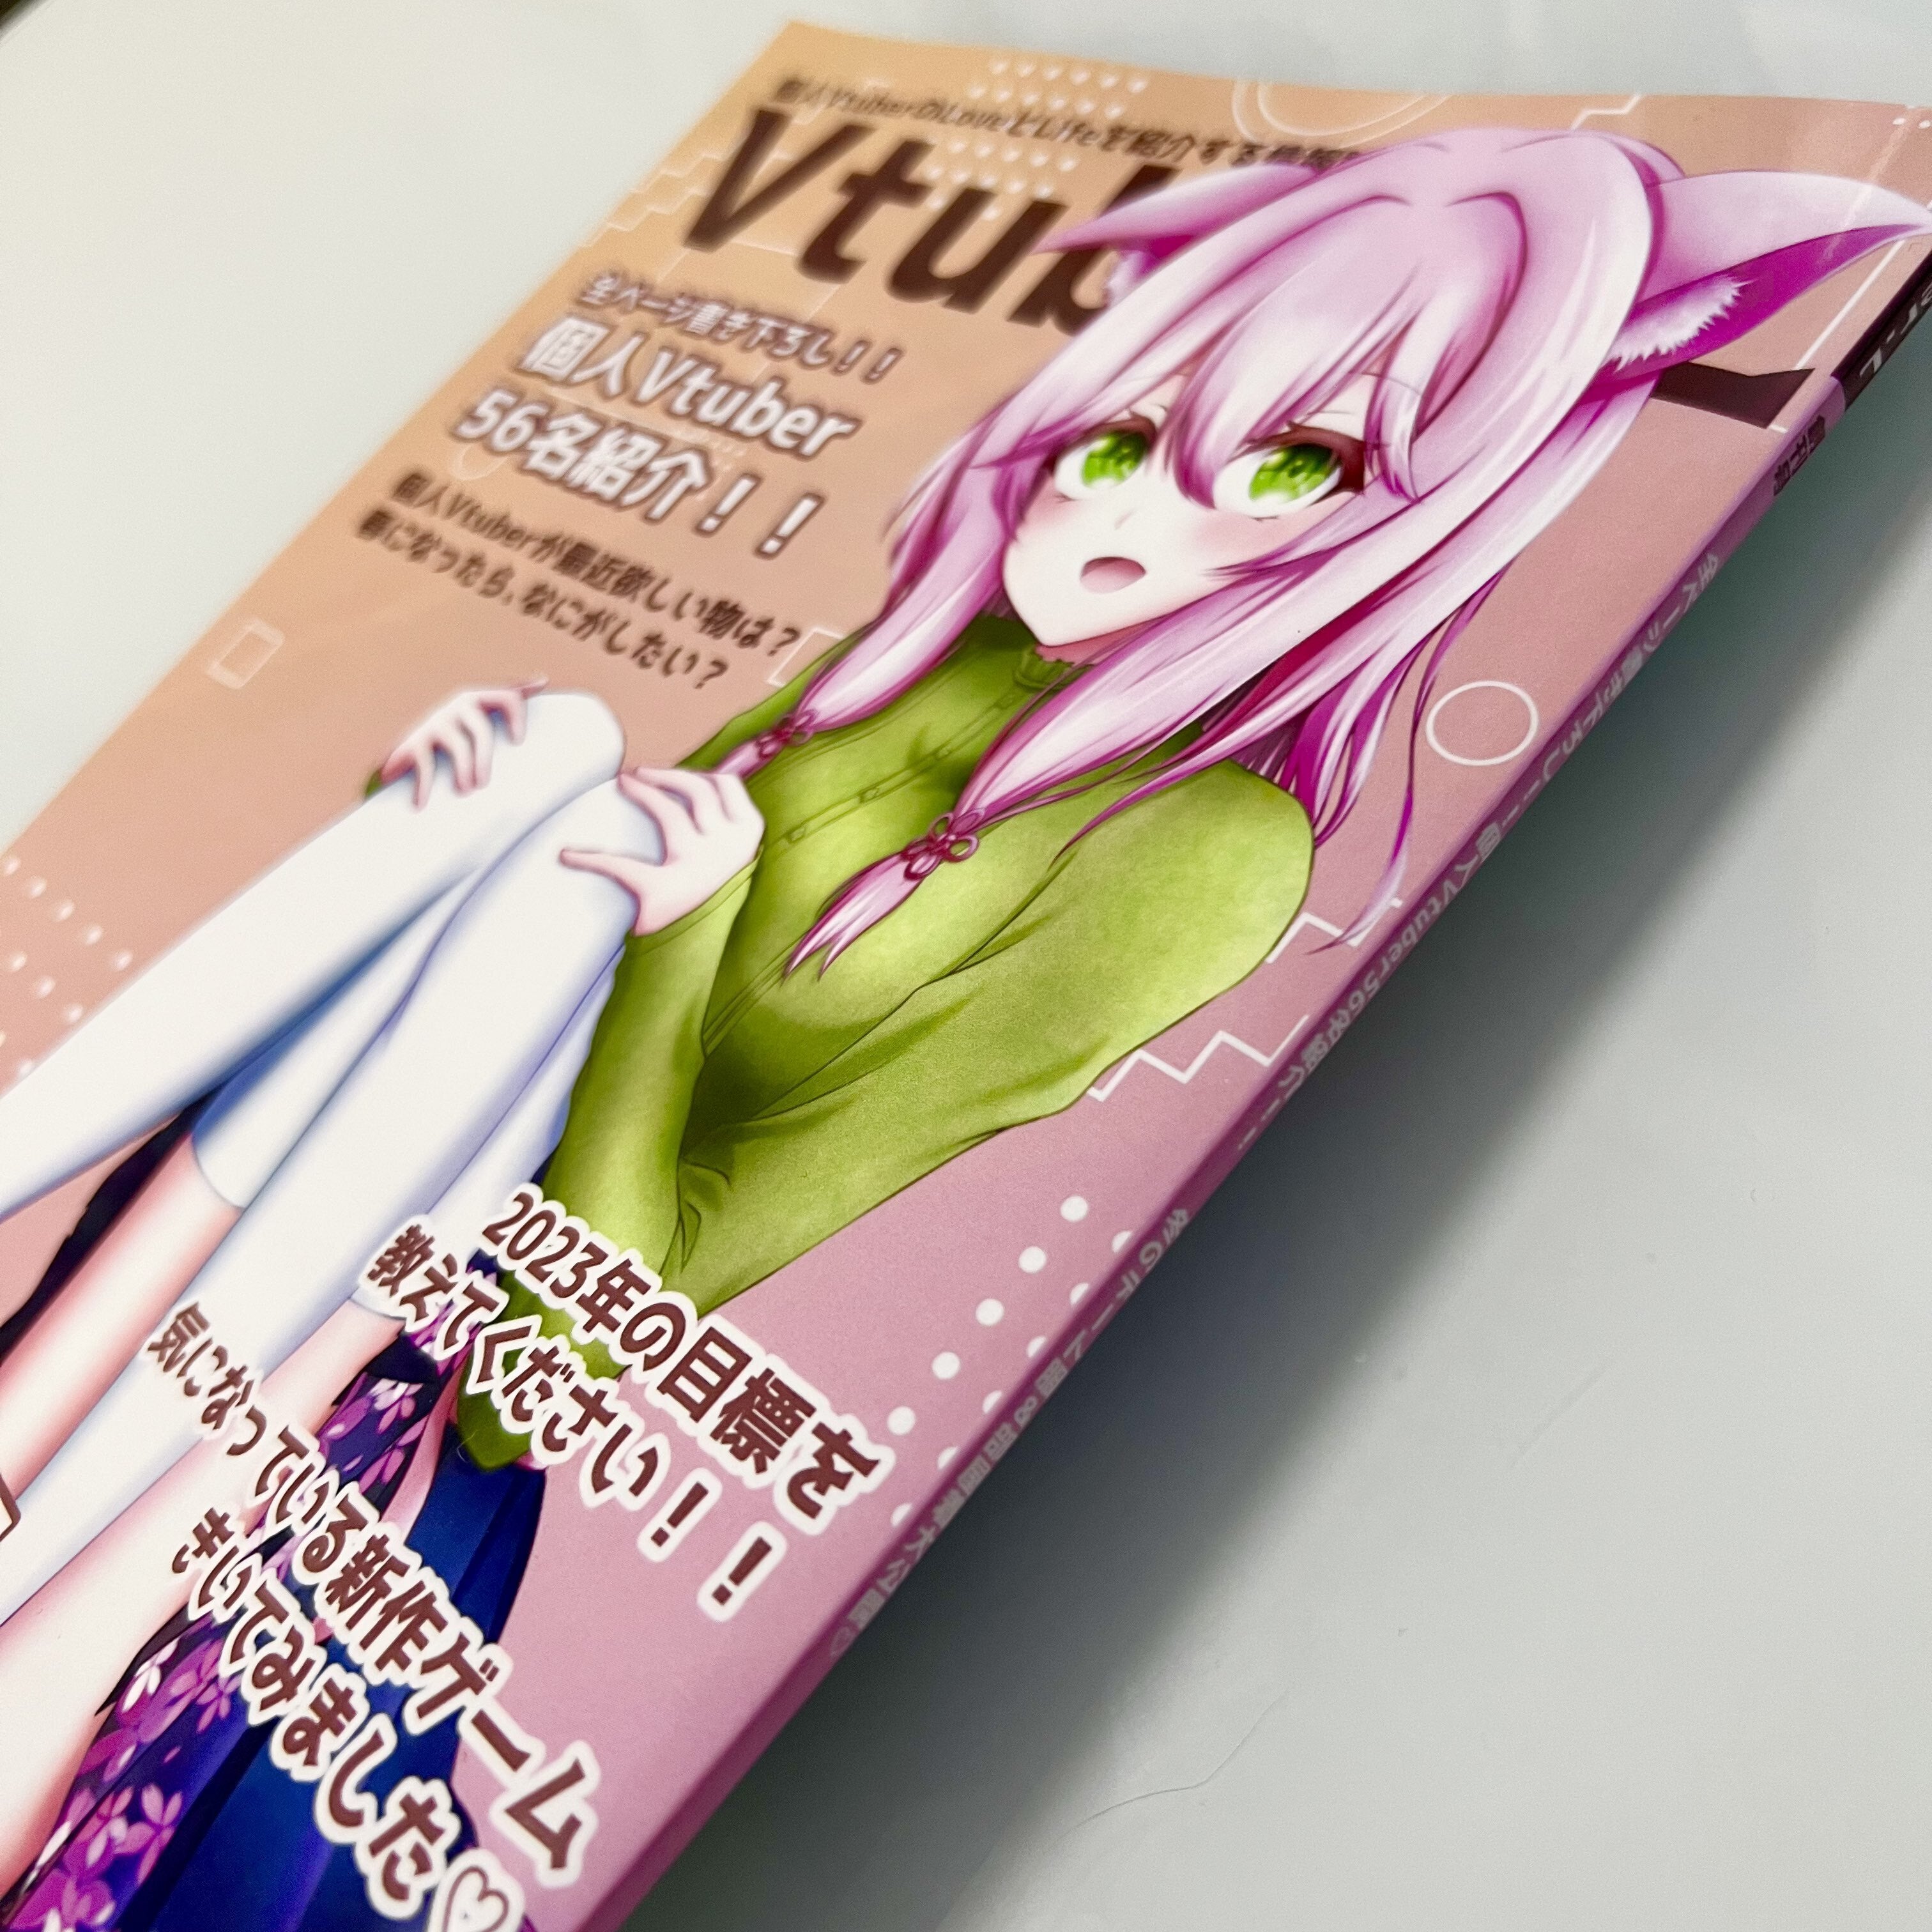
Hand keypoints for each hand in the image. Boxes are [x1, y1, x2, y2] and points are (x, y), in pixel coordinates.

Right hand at [379, 679, 547, 807]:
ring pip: (459, 747)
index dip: (517, 716)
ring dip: (464, 771)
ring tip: (465, 792)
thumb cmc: (459, 733)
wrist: (411, 749)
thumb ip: (511, 695)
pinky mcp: (412, 742)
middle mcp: (457, 707)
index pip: (508, 697)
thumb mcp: (483, 713)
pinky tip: (422, 803)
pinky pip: (425, 764)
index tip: (518, 742)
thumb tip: (542, 680)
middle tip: (484, 784)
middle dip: (485, 759)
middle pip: (482, 730)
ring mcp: (434, 723)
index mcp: (478, 700)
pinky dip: (424, 786)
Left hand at [559, 768, 762, 935]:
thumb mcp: (739, 859)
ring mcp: (699, 867)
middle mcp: (729, 848)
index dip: (701, 773)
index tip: (680, 774)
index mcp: (749, 836)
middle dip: (665, 775)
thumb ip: (727, 824)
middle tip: (638, 775)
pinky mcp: (665, 893)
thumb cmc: (723, 900)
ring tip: (624, 782)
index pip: (728, 786)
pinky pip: (623, 867)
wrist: (711, 955)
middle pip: (697, 791)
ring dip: (643, 791)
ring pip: (669, 812)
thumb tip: (703, 782)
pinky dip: (590, 860)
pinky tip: (566, 855)